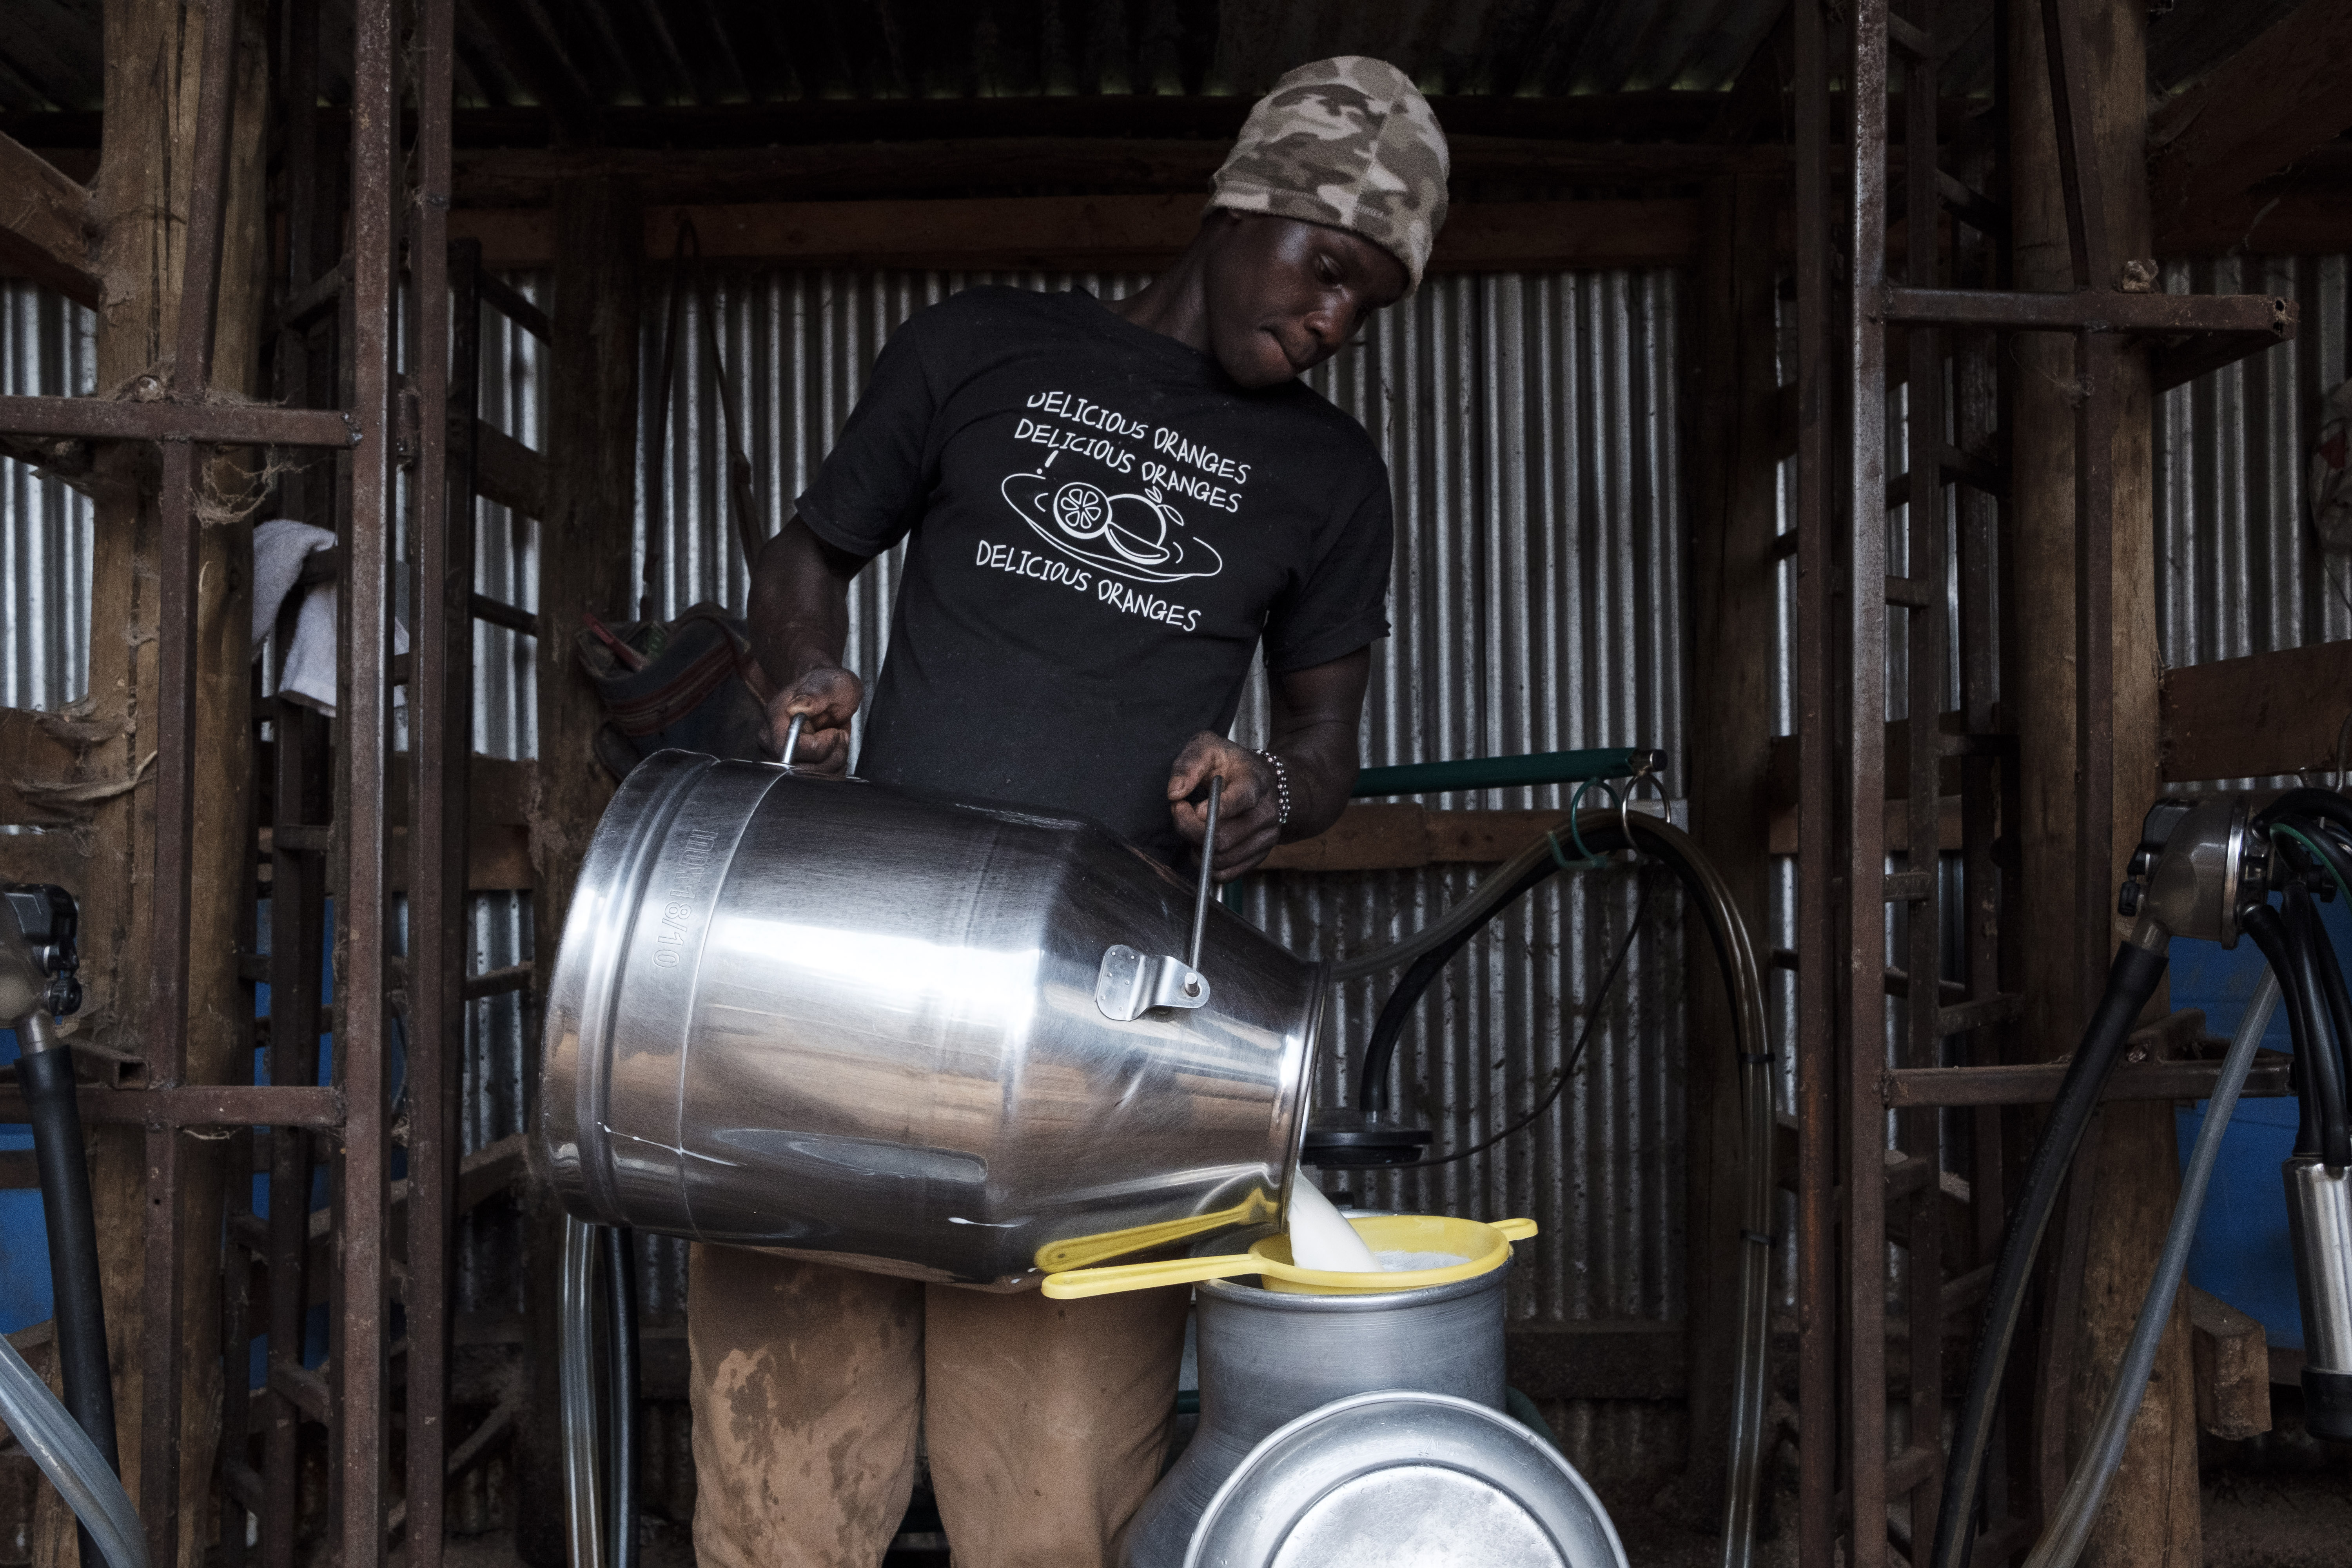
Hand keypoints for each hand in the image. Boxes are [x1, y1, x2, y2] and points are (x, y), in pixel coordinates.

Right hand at [763, 665, 861, 773]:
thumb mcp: (831, 683)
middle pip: (799, 769)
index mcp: (776, 716)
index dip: (819, 747)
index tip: (833, 731)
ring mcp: (779, 753)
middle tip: (838, 736)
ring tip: (837, 742)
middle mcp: (772, 738)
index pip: (792, 749)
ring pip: (807, 779)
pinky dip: (832, 772)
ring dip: (833, 764)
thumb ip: (815, 694)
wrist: (830, 692)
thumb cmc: (828, 685)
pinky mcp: (791, 765)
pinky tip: (835, 754)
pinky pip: (813, 782)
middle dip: (830, 757)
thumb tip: (798, 707)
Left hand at [1167, 733, 1279, 881]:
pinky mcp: (1259, 856)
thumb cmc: (1231, 764)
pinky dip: (1207, 863)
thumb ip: (1188, 764)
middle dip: (1191, 829)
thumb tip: (1175, 793)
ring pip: (1222, 859)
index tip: (1194, 809)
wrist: (1262, 781)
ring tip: (1194, 825)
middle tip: (1180, 811)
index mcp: (1256, 782)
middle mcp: (1266, 813)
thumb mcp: (1208, 747)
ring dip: (1197, 847)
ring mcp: (1266, 838)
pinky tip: (1203, 842)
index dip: (1216, 810)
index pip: (1241, 800)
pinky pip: (1226, 874)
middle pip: (1224, 838)